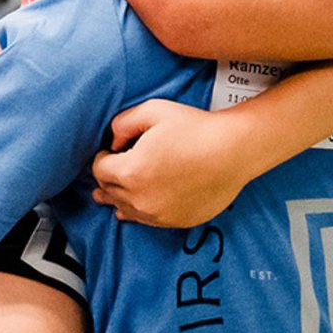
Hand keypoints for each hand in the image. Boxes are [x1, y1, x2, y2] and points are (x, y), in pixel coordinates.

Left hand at [92, 99, 249, 227]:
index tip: (109, 151)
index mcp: (130, 172)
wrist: (233, 151)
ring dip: (119, 198)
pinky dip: (141, 210)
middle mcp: (141, 199)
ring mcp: (159, 215)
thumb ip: (123, 123)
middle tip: (109, 169)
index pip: (99, 170)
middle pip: (109, 192)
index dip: (101, 158)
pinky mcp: (177, 221)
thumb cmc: (195, 129)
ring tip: (111, 194)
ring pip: (126, 210)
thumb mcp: (153, 111)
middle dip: (107, 178)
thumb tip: (113, 141)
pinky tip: (141, 203)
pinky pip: (148, 220)